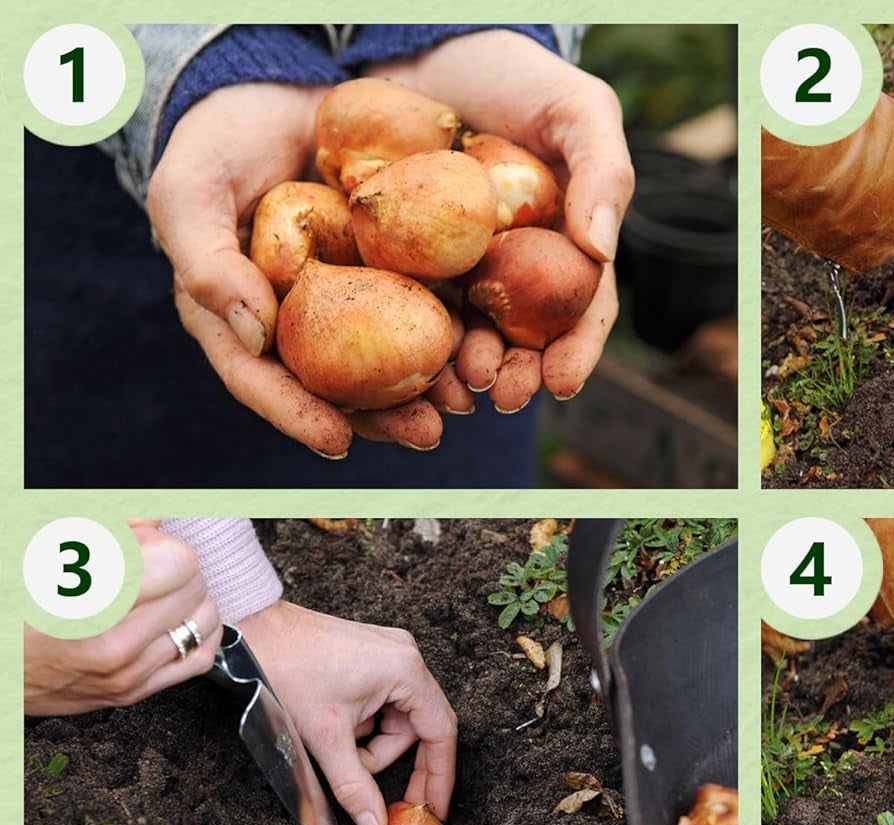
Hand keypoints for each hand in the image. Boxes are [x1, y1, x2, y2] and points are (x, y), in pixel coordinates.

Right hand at [24, 523, 222, 714]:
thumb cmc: (15, 602)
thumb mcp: (45, 546)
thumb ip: (110, 525)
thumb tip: (156, 517)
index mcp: (91, 599)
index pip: (180, 562)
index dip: (160, 544)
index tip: (139, 546)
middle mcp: (114, 642)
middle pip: (196, 587)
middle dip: (174, 569)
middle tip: (142, 567)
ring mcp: (126, 672)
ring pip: (205, 621)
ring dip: (187, 600)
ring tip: (154, 593)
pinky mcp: (132, 693)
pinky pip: (199, 658)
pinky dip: (194, 634)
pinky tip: (168, 621)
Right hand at [149, 84, 473, 456]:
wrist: (279, 93)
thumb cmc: (217, 141)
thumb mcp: (190, 189)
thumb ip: (206, 262)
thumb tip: (257, 335)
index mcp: (239, 320)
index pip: (262, 381)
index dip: (296, 415)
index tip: (336, 442)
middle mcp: (298, 327)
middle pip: (336, 389)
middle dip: (383, 420)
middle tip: (426, 435)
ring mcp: (349, 306)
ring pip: (386, 364)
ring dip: (427, 391)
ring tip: (464, 404)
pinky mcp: (393, 277)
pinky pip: (422, 314)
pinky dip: (452, 337)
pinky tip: (483, 350)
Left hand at [236, 601, 456, 824]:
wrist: (245, 633)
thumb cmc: (285, 668)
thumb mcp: (325, 738)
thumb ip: (355, 788)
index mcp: (406, 671)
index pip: (440, 733)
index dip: (439, 776)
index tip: (434, 808)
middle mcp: (405, 656)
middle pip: (417, 727)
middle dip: (391, 760)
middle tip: (379, 794)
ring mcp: (388, 653)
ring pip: (395, 718)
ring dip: (370, 744)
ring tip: (335, 747)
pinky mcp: (369, 656)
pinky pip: (381, 702)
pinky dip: (361, 725)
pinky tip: (334, 726)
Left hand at [375, 31, 632, 408]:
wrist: (426, 41)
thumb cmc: (515, 75)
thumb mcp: (577, 110)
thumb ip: (602, 174)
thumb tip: (603, 252)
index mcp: (563, 251)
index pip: (579, 314)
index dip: (576, 354)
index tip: (562, 382)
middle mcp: (513, 273)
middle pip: (521, 343)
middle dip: (515, 377)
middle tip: (501, 392)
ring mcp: (455, 270)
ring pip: (464, 339)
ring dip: (463, 374)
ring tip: (457, 387)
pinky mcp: (398, 260)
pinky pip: (405, 311)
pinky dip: (410, 343)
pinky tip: (407, 362)